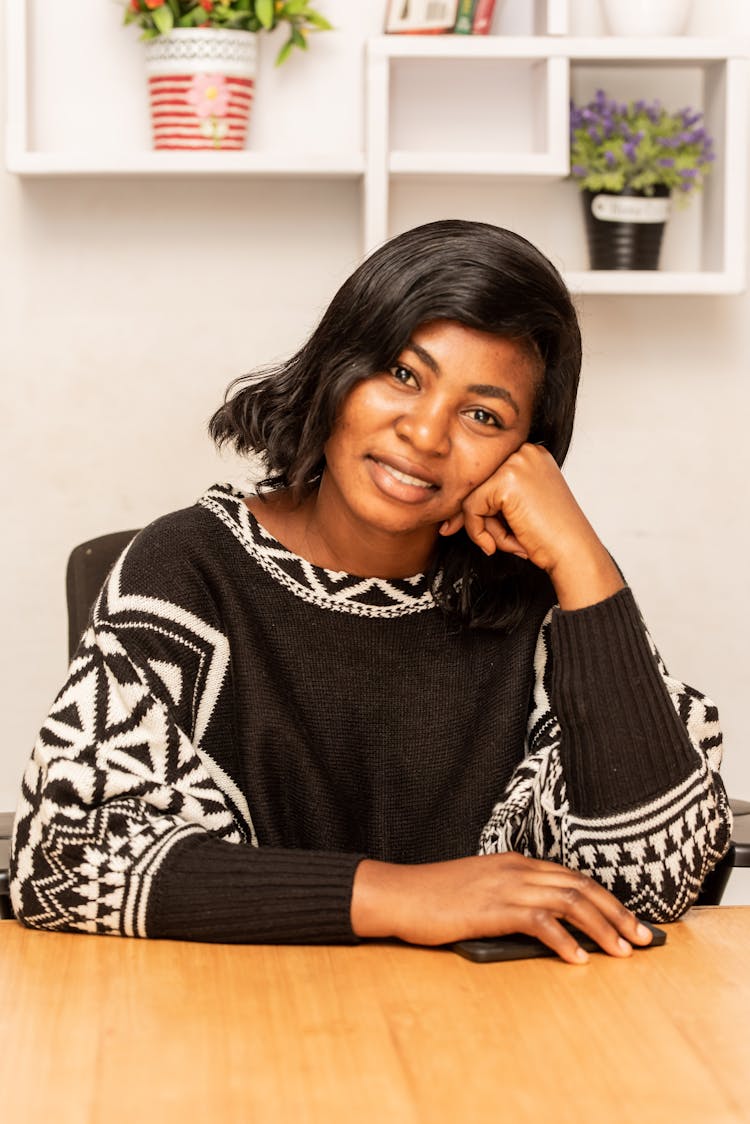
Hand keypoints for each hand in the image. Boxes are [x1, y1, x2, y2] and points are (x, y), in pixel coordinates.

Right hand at [351, 853, 653, 963]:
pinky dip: (563, 940)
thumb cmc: (434, 899)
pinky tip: (577, 959)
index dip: (607, 899)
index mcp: (515, 863)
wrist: (398, 894)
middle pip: (581, 886)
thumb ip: (512, 901)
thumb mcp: (479, 892)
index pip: (573, 877)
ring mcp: (505, 886)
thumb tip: (547, 929)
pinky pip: (539, 921)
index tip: (630, 921)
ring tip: (622, 951)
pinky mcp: (492, 907)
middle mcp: (517, 869)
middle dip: (617, 912)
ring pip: (569, 901)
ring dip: (601, 927)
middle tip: (642, 938)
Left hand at [439, 444, 623, 609]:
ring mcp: (516, 463)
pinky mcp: (506, 481)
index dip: (481, 507)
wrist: (573, 554)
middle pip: (476, 484)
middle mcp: (525, 451)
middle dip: (479, 518)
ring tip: (512, 541)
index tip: (481, 533)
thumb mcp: (519, 508)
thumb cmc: (550, 537)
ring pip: (471, 496)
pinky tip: (504, 543)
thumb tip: (447, 509)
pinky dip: (479, 531)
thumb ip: (492, 498)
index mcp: (531, 454)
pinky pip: (470, 508)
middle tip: (494, 543)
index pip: (487, 476)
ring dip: (484, 527)